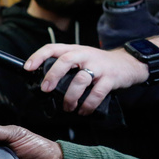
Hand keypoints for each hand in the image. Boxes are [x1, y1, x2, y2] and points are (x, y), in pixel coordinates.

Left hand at [24, 44, 145, 113]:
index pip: (52, 48)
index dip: (38, 56)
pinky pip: (97, 93)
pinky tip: (83, 111)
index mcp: (75, 50)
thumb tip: (43, 81)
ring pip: (80, 79)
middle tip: (46, 90)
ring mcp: (99, 66)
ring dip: (71, 96)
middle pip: (65, 61)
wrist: (130, 63)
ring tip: (67, 107)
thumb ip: (65, 66)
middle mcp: (85, 55)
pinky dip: (88, 104)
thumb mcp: (81, 57)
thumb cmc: (100, 63)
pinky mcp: (111, 78)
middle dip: (53, 76)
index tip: (28, 68)